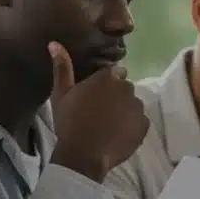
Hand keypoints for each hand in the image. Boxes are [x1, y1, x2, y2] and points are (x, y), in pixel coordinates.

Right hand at [48, 42, 148, 181]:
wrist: (83, 155)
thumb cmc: (69, 122)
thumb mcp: (61, 94)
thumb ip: (62, 67)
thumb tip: (55, 43)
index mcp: (108, 78)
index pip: (115, 73)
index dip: (105, 84)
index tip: (95, 96)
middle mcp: (128, 88)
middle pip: (125, 88)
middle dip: (116, 96)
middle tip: (99, 112)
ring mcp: (138, 107)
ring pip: (133, 104)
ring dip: (125, 110)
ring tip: (108, 125)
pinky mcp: (144, 125)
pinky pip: (140, 121)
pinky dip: (132, 126)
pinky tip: (117, 134)